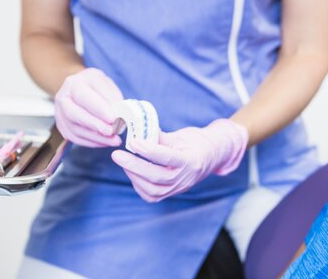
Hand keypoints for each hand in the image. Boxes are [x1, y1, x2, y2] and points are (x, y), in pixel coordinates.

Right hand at [54, 67, 123, 147]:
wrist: (81, 87)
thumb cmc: (95, 85)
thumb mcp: (106, 84)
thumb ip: (111, 98)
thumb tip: (118, 114)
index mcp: (74, 84)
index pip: (83, 97)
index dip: (98, 109)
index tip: (112, 118)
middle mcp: (63, 99)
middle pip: (74, 115)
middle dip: (94, 125)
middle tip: (111, 131)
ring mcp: (60, 115)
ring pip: (75, 130)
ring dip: (96, 138)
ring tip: (113, 140)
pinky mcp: (63, 127)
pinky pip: (76, 138)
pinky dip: (92, 142)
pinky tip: (105, 142)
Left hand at [111, 119, 247, 201]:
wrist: (210, 156)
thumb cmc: (195, 142)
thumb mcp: (180, 136)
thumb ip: (159, 136)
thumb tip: (138, 131)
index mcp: (190, 160)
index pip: (168, 157)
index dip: (149, 150)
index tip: (133, 142)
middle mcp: (185, 178)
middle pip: (156, 176)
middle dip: (134, 166)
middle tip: (117, 155)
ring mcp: (178, 188)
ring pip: (152, 190)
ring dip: (134, 175)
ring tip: (124, 161)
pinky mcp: (171, 193)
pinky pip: (152, 195)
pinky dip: (138, 185)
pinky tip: (132, 172)